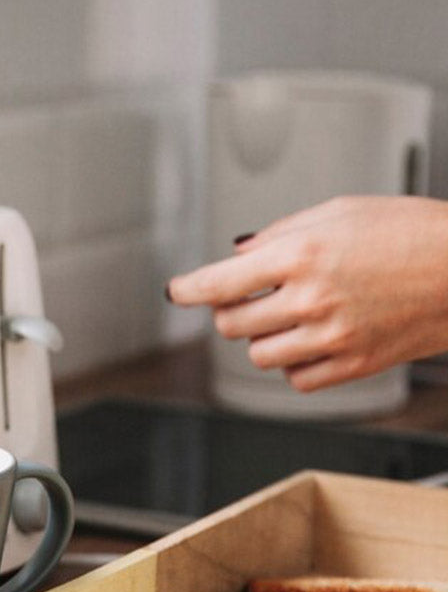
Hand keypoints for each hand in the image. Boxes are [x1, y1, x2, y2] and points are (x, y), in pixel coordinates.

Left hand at [167, 196, 447, 390]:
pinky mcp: (353, 365)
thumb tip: (238, 254)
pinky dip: (296, 364)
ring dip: (263, 339)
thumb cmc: (413, 232)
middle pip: (231, 325)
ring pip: (259, 356)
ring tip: (292, 317)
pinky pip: (297, 380)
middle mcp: (310, 299)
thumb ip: (280, 234)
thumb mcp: (341, 211)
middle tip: (251, 299)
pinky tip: (313, 340)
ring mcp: (331, 337)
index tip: (177, 292)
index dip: (188, 290)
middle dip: (232, 311)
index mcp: (300, 255)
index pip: (218, 283)